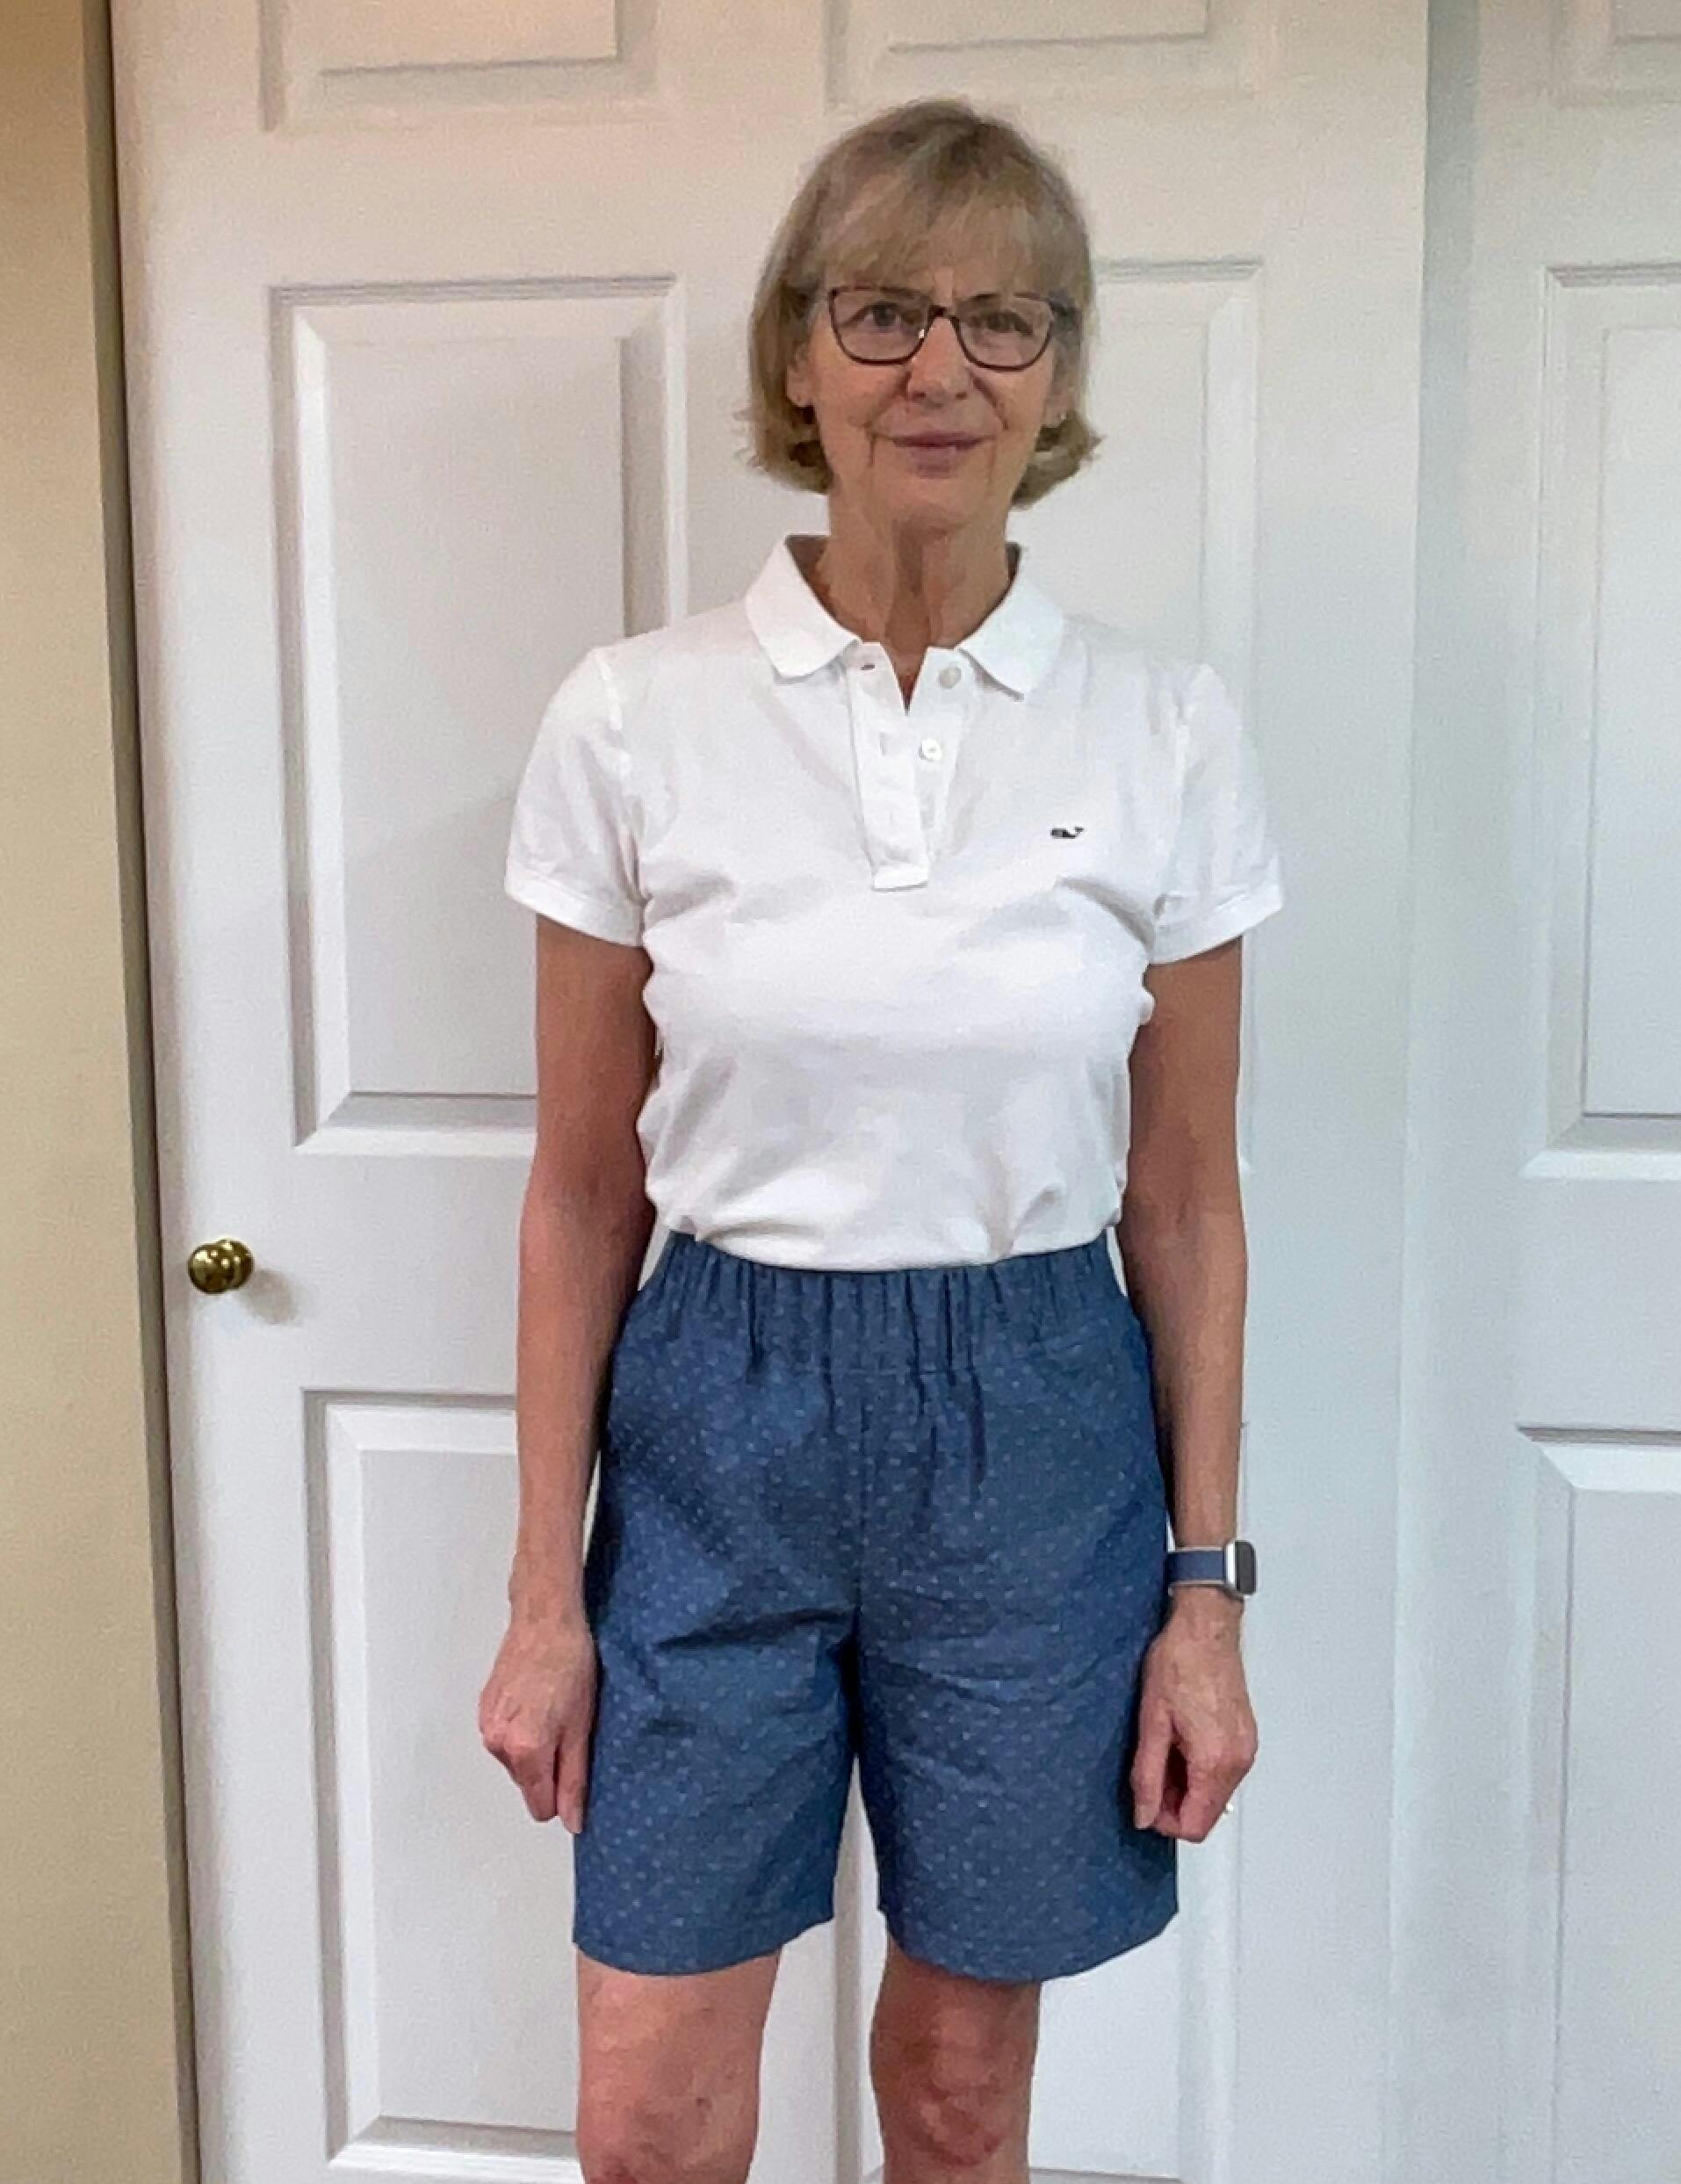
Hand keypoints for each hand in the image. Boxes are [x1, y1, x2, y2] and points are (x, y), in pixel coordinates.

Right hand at [478, 1611, 598, 1829]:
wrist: (544, 1619)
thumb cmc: (571, 1666)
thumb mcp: (582, 1726)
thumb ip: (574, 1780)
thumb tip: (573, 1823)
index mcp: (524, 1750)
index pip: (539, 1807)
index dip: (562, 1795)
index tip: (575, 1766)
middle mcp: (497, 1743)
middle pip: (527, 1782)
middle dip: (548, 1765)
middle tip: (568, 1727)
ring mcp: (486, 1725)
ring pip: (515, 1760)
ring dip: (534, 1745)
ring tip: (553, 1709)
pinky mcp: (483, 1709)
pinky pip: (504, 1738)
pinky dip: (521, 1728)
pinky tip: (536, 1700)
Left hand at [1130, 1591, 1256, 1838]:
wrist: (1205, 1628)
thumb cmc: (1180, 1661)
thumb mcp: (1152, 1722)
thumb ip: (1147, 1775)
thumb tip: (1144, 1814)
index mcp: (1215, 1761)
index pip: (1195, 1825)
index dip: (1165, 1821)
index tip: (1146, 1801)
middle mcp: (1239, 1760)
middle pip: (1207, 1813)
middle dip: (1175, 1803)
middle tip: (1149, 1771)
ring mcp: (1246, 1749)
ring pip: (1215, 1793)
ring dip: (1186, 1784)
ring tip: (1164, 1747)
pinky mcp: (1245, 1737)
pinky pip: (1223, 1771)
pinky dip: (1199, 1767)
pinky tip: (1180, 1739)